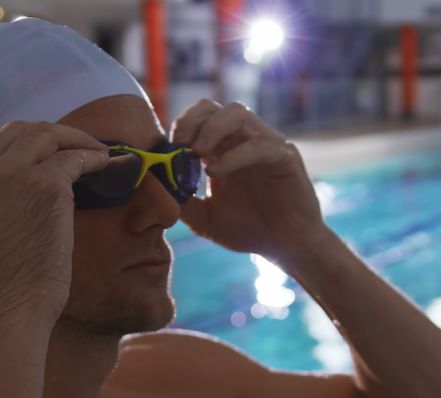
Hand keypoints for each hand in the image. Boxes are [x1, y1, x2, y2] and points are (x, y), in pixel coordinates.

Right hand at [0, 121, 108, 325]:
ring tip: (96, 153)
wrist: (5, 310)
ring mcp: (9, 175)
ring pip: (47, 135)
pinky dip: (93, 156)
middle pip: (19, 131)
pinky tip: (105, 164)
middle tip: (78, 147)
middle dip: (52, 135)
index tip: (48, 154)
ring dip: (76, 140)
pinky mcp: (44, 185)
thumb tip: (17, 193)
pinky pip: (75, 157)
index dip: (23, 145)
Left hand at [170, 100, 328, 260]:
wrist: (286, 248)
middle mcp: (246, 140)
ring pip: (238, 114)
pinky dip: (233, 155)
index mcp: (226, 148)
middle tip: (179, 146)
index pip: (200, 117)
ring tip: (196, 153)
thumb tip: (154, 187)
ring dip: (211, 128)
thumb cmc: (249, 230)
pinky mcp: (285, 157)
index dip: (181, 126)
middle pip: (215, 107)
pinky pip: (259, 145)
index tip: (167, 150)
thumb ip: (182, 201)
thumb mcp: (205, 218)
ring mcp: (267, 144)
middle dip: (192, 122)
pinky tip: (215, 173)